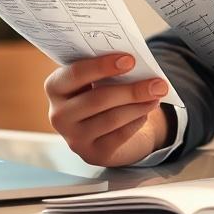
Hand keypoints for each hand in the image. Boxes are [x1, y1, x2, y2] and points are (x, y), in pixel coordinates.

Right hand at [45, 53, 172, 166]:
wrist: (101, 128)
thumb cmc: (100, 92)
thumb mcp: (97, 79)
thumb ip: (109, 70)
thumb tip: (139, 66)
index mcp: (56, 87)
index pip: (75, 74)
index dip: (102, 66)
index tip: (130, 60)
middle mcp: (59, 115)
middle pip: (98, 99)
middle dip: (131, 90)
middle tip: (158, 83)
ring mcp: (74, 137)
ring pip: (112, 118)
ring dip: (139, 105)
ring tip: (157, 95)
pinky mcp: (92, 154)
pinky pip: (119, 136)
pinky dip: (137, 121)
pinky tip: (147, 110)